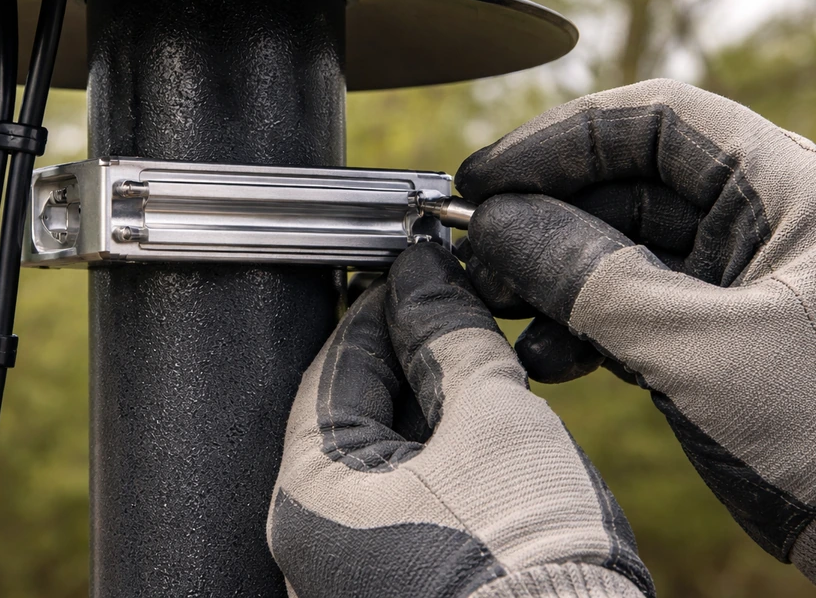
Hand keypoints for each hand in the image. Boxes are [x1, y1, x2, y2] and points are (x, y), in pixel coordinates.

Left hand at [267, 243, 653, 597]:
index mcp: (310, 500)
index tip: (413, 274)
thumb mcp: (493, 424)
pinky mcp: (401, 580)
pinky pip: (407, 494)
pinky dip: (439, 450)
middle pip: (356, 413)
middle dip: (406, 354)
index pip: (332, 372)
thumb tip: (424, 278)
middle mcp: (318, 541)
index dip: (376, 311)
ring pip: (386, 453)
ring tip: (475, 353)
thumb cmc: (529, 562)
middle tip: (451, 305)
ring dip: (428, 400)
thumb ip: (450, 341)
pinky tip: (479, 418)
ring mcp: (357, 566)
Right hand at [456, 79, 815, 581]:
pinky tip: (545, 358)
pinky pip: (632, 310)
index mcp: (790, 192)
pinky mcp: (718, 339)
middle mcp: (764, 225)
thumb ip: (589, 278)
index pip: (657, 122)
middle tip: (476, 257)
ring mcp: (739, 285)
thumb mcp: (697, 349)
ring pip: (620, 253)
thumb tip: (495, 223)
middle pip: (626, 188)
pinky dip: (581, 328)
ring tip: (497, 310)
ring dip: (550, 281)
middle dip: (541, 222)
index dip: (559, 141)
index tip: (485, 180)